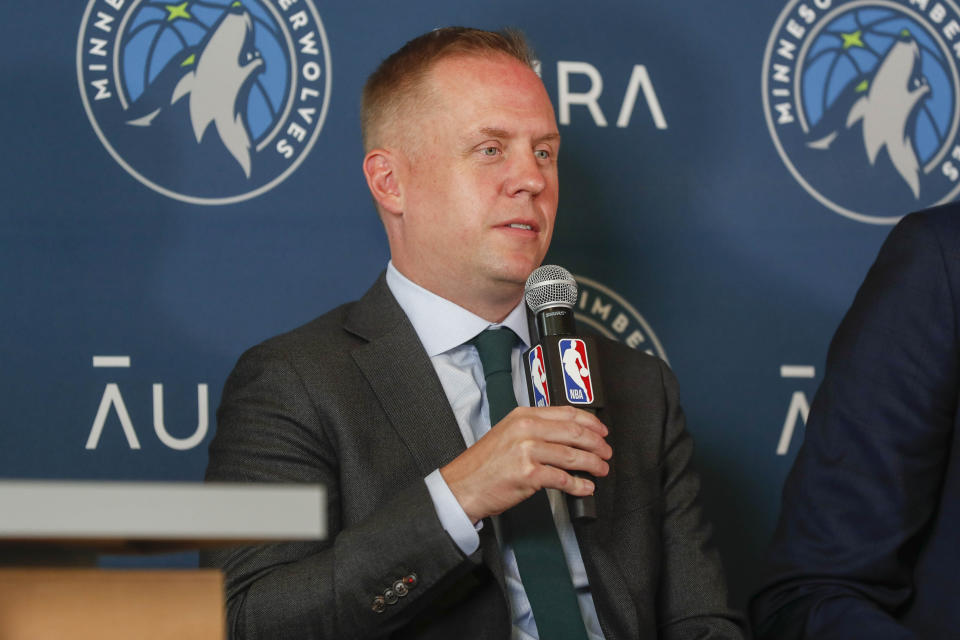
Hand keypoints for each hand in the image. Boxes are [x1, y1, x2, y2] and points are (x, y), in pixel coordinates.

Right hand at [440, 406, 611, 522]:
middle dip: (596, 444)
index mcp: (523, 416)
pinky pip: (563, 478)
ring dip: (593, 464)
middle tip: (606, 453)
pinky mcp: (528, 474)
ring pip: (573, 455)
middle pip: (574, 432)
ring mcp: (527, 451)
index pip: (566, 413)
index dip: (591, 422)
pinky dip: (579, 485)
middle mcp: (526, 429)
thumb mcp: (507, 434)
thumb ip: (534, 430)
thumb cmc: (483, 465)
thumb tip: (566, 435)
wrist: (462, 486)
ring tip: (601, 470)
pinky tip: (586, 488)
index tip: (602, 431)